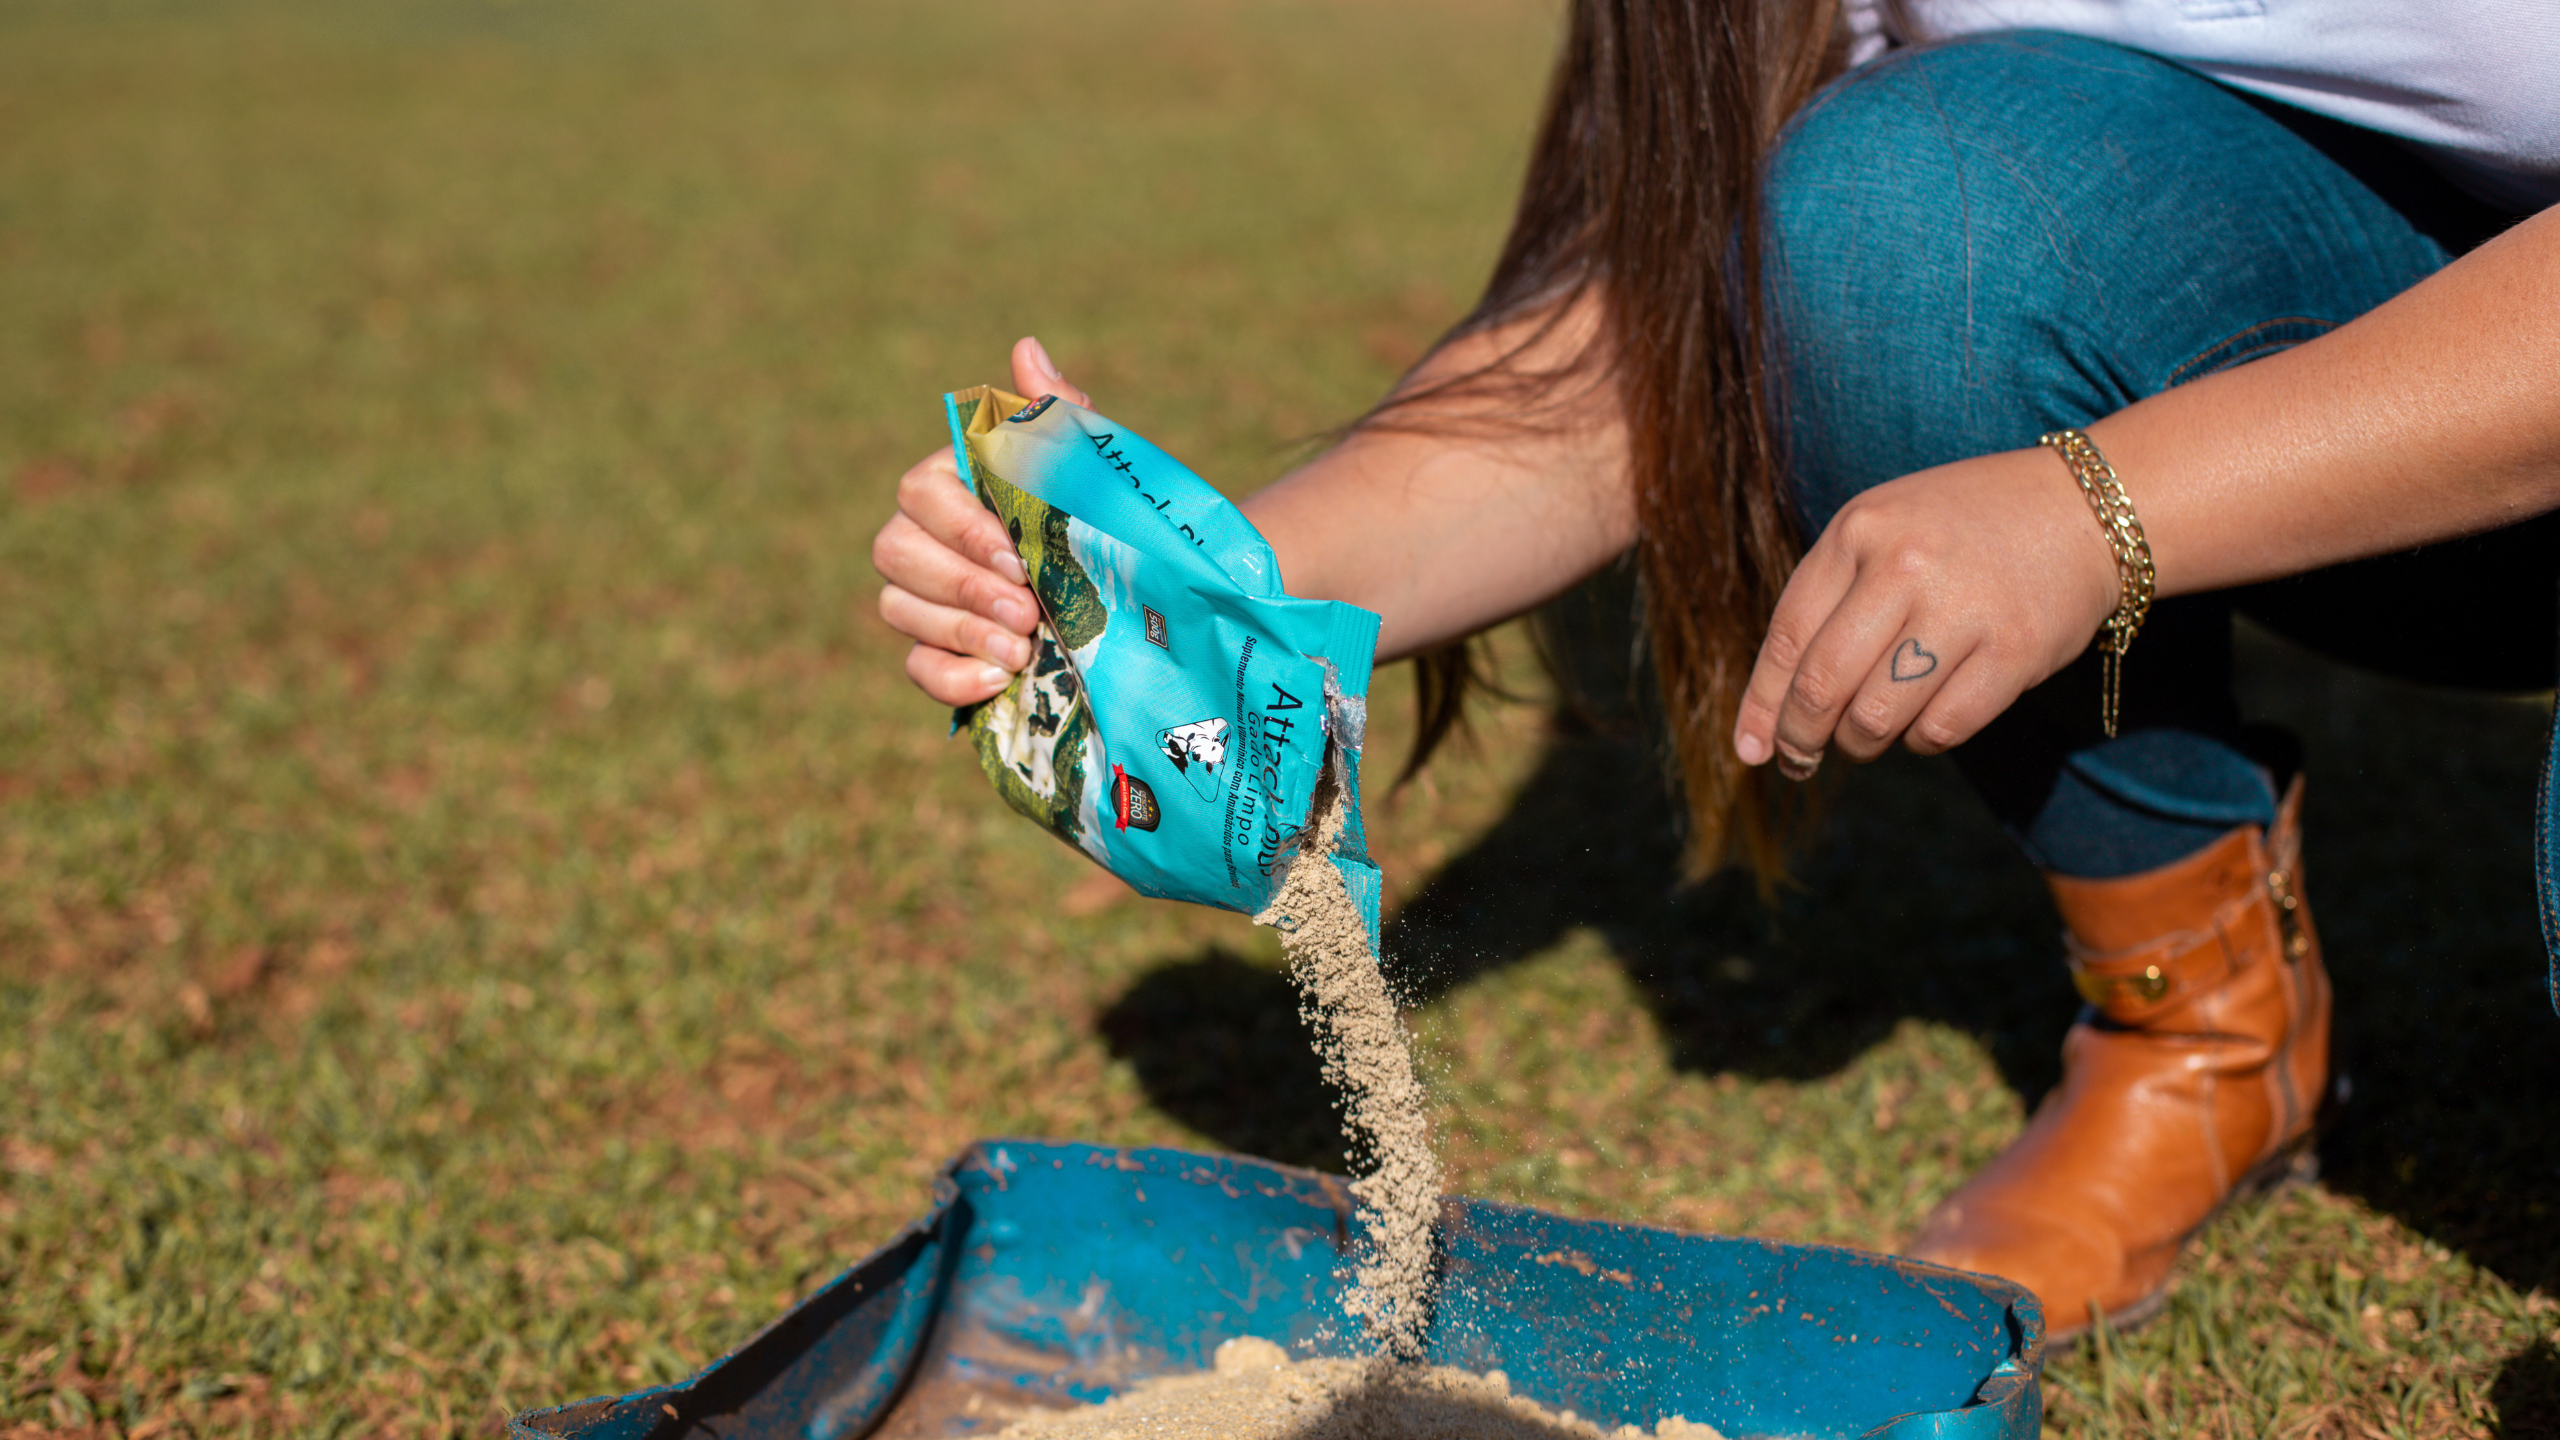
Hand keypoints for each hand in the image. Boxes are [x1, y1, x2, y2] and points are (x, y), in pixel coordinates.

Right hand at [872, 336, 1091, 704]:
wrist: (1150, 591)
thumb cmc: (1114, 514)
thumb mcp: (1099, 464)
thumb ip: (1060, 413)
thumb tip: (1025, 350)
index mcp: (958, 482)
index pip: (919, 493)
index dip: (960, 528)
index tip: (1018, 556)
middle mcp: (930, 538)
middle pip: (894, 551)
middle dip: (961, 585)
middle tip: (1027, 611)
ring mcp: (930, 598)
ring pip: (897, 607)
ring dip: (959, 630)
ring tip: (1024, 648)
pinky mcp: (944, 654)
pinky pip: (918, 668)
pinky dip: (951, 676)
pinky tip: (1000, 680)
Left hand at [1732, 446, 2120, 776]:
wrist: (2087, 508)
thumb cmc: (1964, 529)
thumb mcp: (1885, 528)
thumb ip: (1830, 596)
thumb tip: (1773, 703)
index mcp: (1859, 530)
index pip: (1786, 639)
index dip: (1760, 706)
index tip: (1748, 750)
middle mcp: (1904, 565)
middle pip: (1820, 687)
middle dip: (1800, 739)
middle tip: (1799, 761)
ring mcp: (1962, 608)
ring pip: (1874, 718)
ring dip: (1860, 744)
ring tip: (1864, 738)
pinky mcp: (2014, 651)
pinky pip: (1940, 729)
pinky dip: (1922, 741)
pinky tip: (1924, 723)